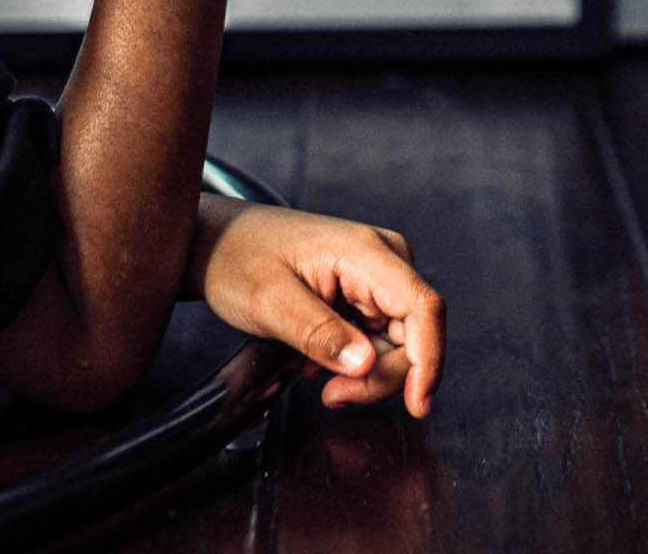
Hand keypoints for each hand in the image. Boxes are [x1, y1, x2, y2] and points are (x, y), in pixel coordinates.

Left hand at [191, 198, 445, 415]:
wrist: (220, 244)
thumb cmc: (238, 257)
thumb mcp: (270, 301)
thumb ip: (319, 334)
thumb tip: (365, 365)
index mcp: (365, 252)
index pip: (422, 308)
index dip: (427, 361)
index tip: (417, 403)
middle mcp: (382, 261)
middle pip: (413, 336)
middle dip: (379, 378)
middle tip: (332, 395)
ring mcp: (376, 278)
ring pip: (398, 346)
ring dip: (363, 374)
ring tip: (312, 369)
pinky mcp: (366, 295)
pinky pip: (378, 342)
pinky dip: (353, 363)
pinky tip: (317, 358)